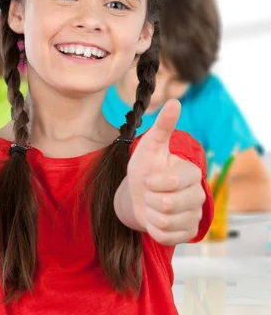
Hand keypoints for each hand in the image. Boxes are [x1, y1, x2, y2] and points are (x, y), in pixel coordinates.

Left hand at [126, 99, 205, 244]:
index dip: (152, 182)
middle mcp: (198, 196)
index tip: (149, 178)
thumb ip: (162, 126)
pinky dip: (152, 228)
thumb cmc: (144, 168)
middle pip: (166, 205)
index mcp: (192, 174)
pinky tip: (154, 218)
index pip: (171, 183)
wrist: (138, 195)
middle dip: (149, 198)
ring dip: (149, 213)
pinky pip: (164, 236)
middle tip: (150, 192)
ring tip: (152, 204)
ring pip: (163, 221)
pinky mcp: (186, 234)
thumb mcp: (149, 147)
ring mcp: (194, 217)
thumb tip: (174, 101)